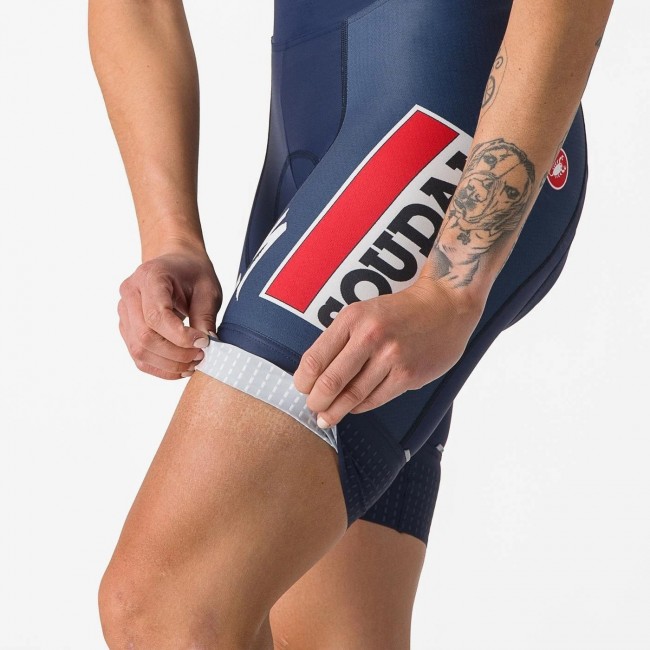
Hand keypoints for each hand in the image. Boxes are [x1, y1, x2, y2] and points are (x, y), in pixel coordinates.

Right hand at [117, 242, 221, 379]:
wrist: (176, 263)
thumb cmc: (193, 272)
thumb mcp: (208, 288)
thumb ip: (205, 315)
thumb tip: (205, 346)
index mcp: (150, 277)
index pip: (156, 316)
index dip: (180, 337)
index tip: (203, 343)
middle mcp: (130, 293)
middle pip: (145, 337)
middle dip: (176, 354)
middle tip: (201, 356)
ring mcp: (124, 312)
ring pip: (139, 350)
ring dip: (169, 364)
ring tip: (194, 363)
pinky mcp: (127, 328)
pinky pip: (139, 356)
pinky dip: (160, 368)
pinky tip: (181, 367)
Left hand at [292, 276, 482, 427]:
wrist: (445, 305)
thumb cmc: (398, 311)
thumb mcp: (363, 312)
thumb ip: (341, 339)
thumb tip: (315, 375)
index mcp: (352, 318)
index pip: (315, 359)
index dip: (303, 381)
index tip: (302, 389)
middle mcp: (370, 337)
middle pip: (330, 381)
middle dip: (316, 401)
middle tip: (313, 408)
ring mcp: (391, 358)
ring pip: (353, 395)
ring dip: (335, 411)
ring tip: (326, 418)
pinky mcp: (408, 375)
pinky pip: (375, 399)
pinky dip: (360, 407)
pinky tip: (353, 408)